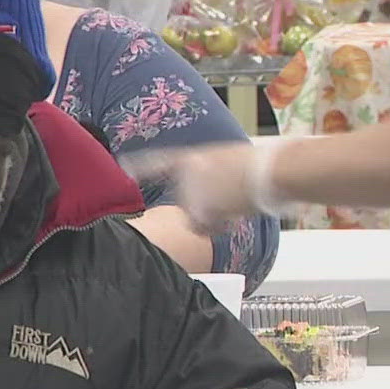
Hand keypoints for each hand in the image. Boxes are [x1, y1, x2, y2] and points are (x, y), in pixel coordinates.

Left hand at [130, 142, 267, 232]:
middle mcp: (183, 176)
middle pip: (184, 204)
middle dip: (202, 208)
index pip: (159, 162)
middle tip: (227, 199)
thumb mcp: (223, 160)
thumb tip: (209, 195)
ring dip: (211, 220)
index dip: (140, 165)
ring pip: (194, 222)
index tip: (123, 166)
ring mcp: (189, 194)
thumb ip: (206, 174)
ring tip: (233, 206)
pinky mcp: (198, 211)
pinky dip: (218, 228)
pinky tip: (233, 216)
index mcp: (190, 158)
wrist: (266, 172)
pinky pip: (204, 230)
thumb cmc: (255, 166)